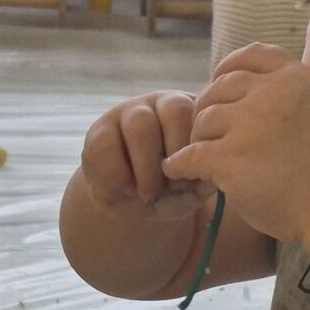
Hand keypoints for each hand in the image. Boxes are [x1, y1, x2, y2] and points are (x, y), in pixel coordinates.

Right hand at [79, 91, 206, 217]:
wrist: (130, 205)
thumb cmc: (169, 193)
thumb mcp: (190, 193)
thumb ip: (201, 184)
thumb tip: (211, 178)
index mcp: (191, 113)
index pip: (200, 113)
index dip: (195, 147)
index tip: (193, 179)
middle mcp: (160, 104)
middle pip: (174, 110)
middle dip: (177, 154)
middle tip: (173, 187)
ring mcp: (127, 114)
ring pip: (140, 125)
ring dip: (148, 167)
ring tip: (149, 194)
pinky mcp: (99, 133)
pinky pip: (106, 147)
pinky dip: (119, 176)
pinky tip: (127, 191)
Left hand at [163, 46, 309, 242]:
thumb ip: (292, 96)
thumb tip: (257, 95)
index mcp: (295, 77)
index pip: (250, 55)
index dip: (228, 70)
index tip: (219, 85)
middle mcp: (270, 92)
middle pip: (219, 89)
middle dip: (210, 110)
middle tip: (209, 135)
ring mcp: (248, 123)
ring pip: (203, 120)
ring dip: (199, 140)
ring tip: (202, 159)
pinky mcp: (230, 158)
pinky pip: (190, 155)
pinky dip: (180, 164)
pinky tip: (178, 171)